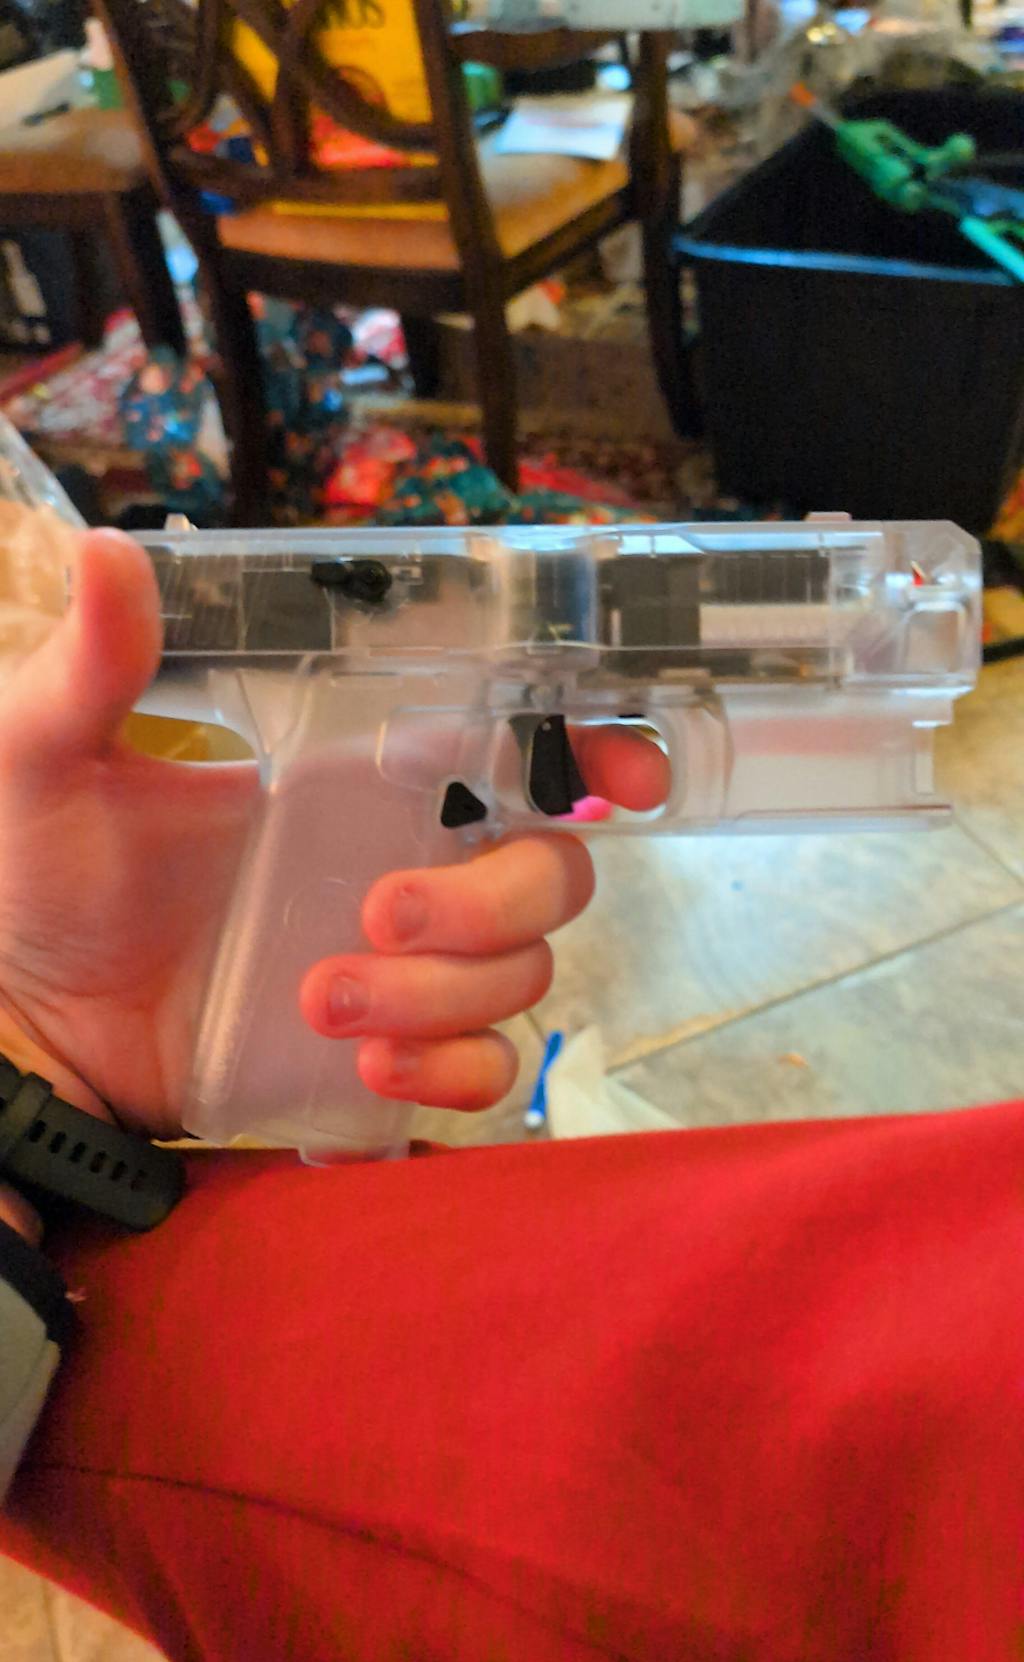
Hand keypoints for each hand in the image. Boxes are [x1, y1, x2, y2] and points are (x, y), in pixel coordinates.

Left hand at [0, 530, 667, 1133]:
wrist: (28, 1024)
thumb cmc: (44, 875)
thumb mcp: (53, 758)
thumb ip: (93, 670)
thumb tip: (112, 556)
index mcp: (358, 777)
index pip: (515, 747)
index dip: (594, 751)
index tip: (624, 778)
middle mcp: (408, 862)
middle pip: (550, 873)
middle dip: (488, 902)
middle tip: (375, 912)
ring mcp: (408, 965)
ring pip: (522, 976)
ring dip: (441, 992)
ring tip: (321, 999)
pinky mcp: (391, 1055)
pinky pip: (486, 1070)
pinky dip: (451, 1072)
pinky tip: (369, 1070)